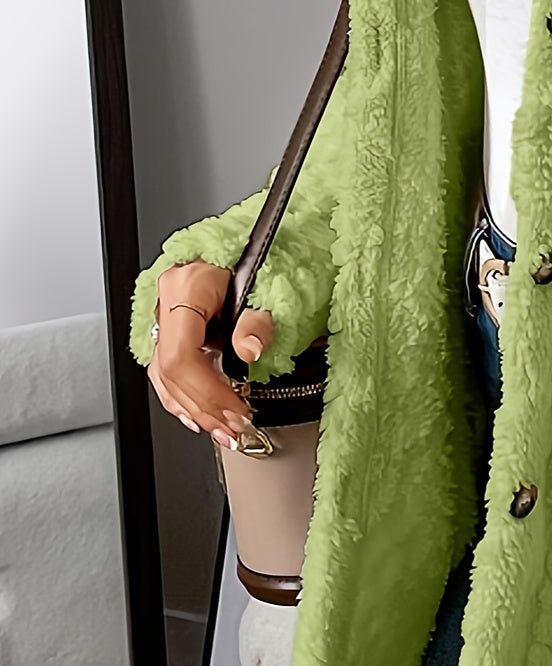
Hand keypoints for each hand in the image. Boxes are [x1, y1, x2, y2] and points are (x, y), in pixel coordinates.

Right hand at [148, 260, 273, 447]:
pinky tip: (198, 414)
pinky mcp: (175, 321)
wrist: (263, 236)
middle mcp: (169, 297)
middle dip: (203, 406)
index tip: (236, 410)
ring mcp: (167, 309)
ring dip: (194, 407)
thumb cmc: (267, 252)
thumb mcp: (273, 282)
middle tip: (234, 428)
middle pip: (170, 370)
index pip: (181, 356)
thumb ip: (259, 319)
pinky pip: (169, 365)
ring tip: (222, 429)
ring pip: (165, 373)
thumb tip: (249, 349)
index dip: (207, 392)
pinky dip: (184, 394)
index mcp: (187, 285)